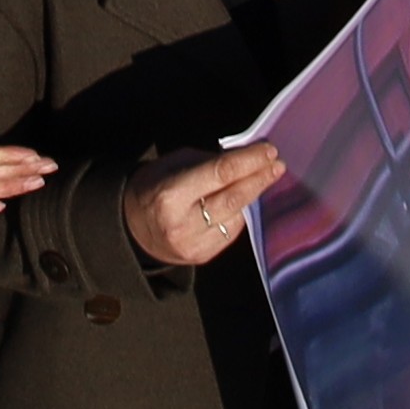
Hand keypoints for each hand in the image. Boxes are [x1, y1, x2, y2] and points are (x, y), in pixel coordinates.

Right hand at [125, 142, 282, 271]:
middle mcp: (183, 223)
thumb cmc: (154, 186)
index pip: (221, 173)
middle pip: (234, 198)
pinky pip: (231, 232)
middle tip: (278, 165)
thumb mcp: (174, 163)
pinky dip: (238, 214)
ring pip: (237, 217)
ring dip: (252, 196)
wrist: (132, 227)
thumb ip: (210, 161)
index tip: (269, 150)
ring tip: (261, 179)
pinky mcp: (202, 257)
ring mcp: (194, 245)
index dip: (249, 161)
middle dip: (260, 179)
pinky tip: (238, 203)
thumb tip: (247, 157)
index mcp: (171, 194)